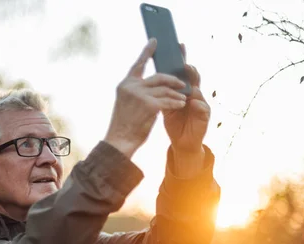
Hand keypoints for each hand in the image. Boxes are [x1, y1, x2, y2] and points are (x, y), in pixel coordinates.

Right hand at [104, 39, 187, 157]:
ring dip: (176, 95)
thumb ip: (137, 91)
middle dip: (173, 80)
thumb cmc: (124, 125)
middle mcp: (131, 86)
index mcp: (125, 84)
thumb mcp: (126, 104)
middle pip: (159, 77)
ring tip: (184, 98)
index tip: (155, 41)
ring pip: (166, 90)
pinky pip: (168, 101)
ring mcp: (140, 95)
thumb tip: (154, 85)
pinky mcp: (149, 105)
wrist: (119, 141)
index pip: (138, 64)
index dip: (147, 51)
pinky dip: (176, 103)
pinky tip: (180, 105)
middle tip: (182, 83)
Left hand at [162, 44, 210, 153]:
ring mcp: (200, 104)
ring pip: (199, 90)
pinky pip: (203, 108)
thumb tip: (149, 76)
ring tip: (190, 79)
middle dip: (189, 69)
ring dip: (194, 84)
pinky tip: (194, 102)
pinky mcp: (204, 116)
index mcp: (183, 90)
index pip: (182, 72)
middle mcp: (194, 94)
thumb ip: (161, 92)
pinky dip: (198, 104)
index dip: (181, 59)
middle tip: (184, 63)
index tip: (178, 46)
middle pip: (193, 77)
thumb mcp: (165, 105)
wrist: (182, 142)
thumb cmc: (174, 123)